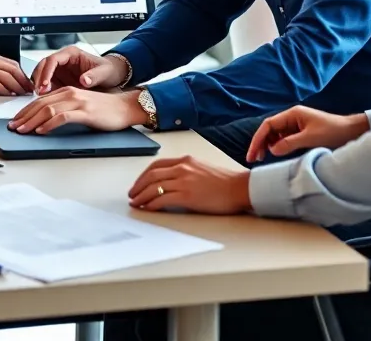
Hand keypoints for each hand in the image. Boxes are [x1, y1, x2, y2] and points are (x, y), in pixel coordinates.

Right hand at [0, 53, 32, 95]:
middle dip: (24, 81)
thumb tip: (6, 80)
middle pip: (14, 70)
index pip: (14, 64)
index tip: (27, 83)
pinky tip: (9, 95)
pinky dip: (6, 91)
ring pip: (8, 77)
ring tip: (22, 94)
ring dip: (17, 87)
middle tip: (29, 90)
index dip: (23, 74)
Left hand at [8, 87, 146, 133]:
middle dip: (23, 116)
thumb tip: (45, 121)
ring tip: (22, 130)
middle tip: (12, 127)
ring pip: (48, 109)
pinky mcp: (85, 112)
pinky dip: (49, 124)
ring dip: (32, 121)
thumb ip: (65, 109)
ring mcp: (78, 102)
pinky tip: (41, 131)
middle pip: (40, 104)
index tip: (15, 121)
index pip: (40, 100)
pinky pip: (62, 117)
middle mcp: (70, 93)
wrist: (125, 107)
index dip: (25, 110)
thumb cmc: (104, 110)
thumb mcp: (80, 106)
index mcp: (67, 91)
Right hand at [31, 47, 125, 93]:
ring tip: (40, 98)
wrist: (111, 77)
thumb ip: (94, 76)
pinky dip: (43, 92)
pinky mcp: (59, 80)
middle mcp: (63, 60)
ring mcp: (60, 70)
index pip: (53, 59)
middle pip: (43, 66)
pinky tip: (44, 101)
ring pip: (41, 75)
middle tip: (39, 93)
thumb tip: (84, 80)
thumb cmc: (108, 71)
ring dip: (38, 85)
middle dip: (38, 79)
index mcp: (72, 53)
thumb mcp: (104, 72)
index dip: (47, 71)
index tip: (45, 84)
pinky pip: (46, 84)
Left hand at [128, 156, 250, 214]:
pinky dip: (151, 204)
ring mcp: (184, 181)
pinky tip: (147, 208)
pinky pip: (162, 199)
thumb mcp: (201, 169)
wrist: (238, 188)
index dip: (143, 175)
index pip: (157, 165)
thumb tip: (171, 183)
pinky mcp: (187, 196)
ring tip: (136, 203)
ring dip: (142, 196)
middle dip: (138, 185)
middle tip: (132, 194)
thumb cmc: (224, 182)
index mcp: (185, 160)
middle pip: (152, 175)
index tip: (138, 183)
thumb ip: (186, 172)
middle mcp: (182, 168)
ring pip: (154, 187)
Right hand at [246, 106, 368, 163]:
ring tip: (262, 158)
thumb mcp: (310, 139)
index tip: (252, 153)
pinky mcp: (301, 133)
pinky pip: (284, 139)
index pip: (268, 125)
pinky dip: (277, 146)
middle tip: (253, 159)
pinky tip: (275, 155)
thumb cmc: (333, 132)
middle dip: (260, 143)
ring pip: (276, 135)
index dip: (258, 139)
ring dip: (268, 145)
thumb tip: (272, 150)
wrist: (351, 131)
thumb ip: (290, 143)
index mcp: (292, 114)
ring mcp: (296, 125)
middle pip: (270, 129)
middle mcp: (292, 117)